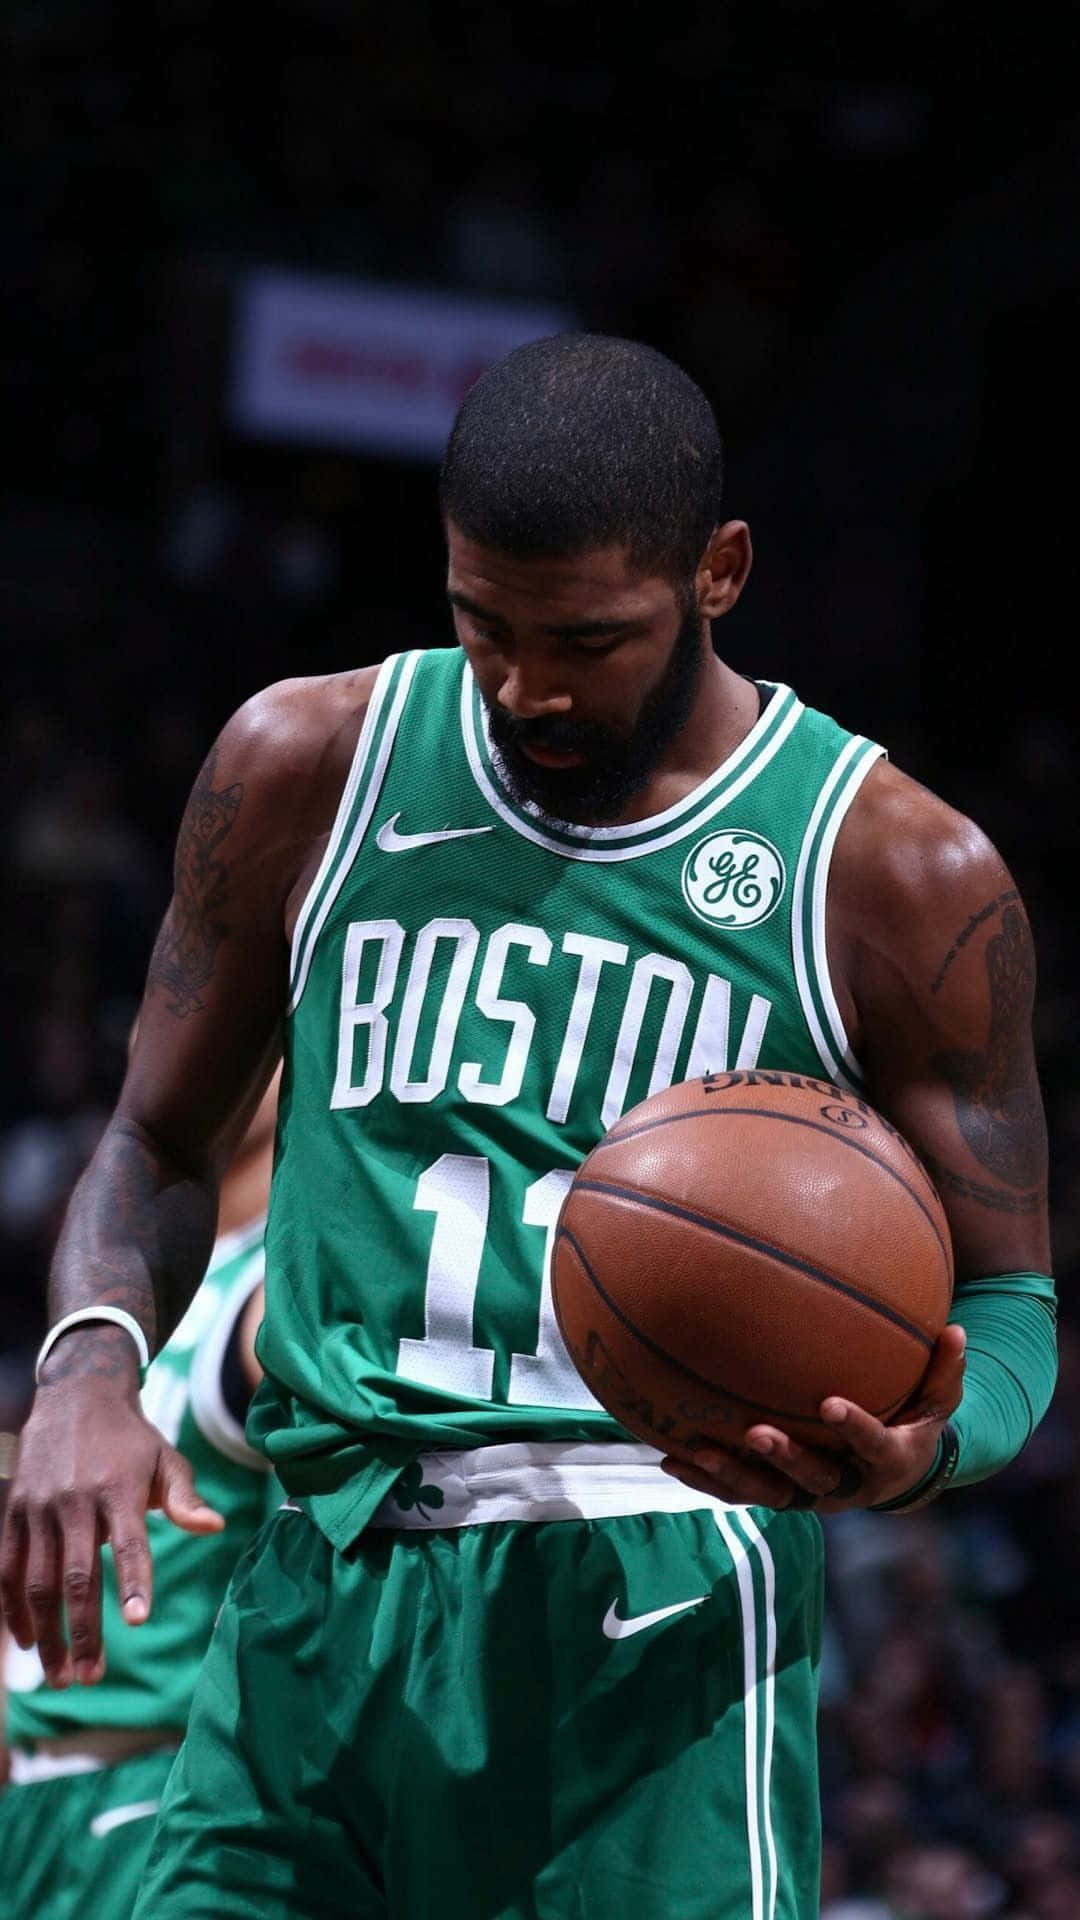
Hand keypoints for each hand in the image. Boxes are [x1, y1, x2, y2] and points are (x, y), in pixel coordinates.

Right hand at [0, 1368, 223, 1688]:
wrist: (75, 1395)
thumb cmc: (131, 1438)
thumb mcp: (165, 1459)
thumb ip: (184, 1498)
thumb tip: (214, 1527)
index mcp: (120, 1488)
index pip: (130, 1542)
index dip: (133, 1581)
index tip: (137, 1621)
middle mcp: (76, 1500)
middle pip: (77, 1575)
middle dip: (83, 1631)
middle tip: (91, 1678)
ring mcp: (39, 1507)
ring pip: (38, 1581)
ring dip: (48, 1633)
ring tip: (62, 1676)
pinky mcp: (14, 1511)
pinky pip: (8, 1567)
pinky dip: (13, 1608)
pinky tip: (27, 1642)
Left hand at [662, 1324, 966, 1512]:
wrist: (895, 1475)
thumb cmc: (915, 1423)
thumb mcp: (938, 1401)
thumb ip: (943, 1370)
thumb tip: (955, 1329)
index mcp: (887, 1459)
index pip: (873, 1444)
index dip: (854, 1428)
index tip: (830, 1404)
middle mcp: (845, 1486)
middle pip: (812, 1479)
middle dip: (785, 1459)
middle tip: (757, 1432)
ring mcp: (808, 1495)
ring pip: (768, 1494)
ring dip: (732, 1475)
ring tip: (698, 1450)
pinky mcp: (780, 1494)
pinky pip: (739, 1492)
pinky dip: (707, 1480)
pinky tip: (670, 1458)